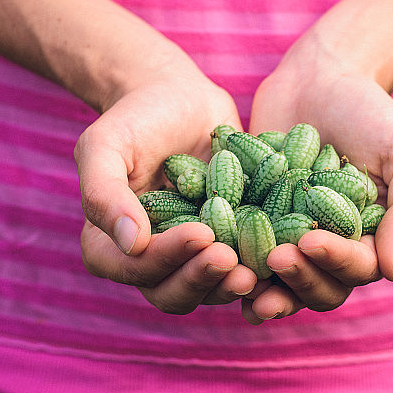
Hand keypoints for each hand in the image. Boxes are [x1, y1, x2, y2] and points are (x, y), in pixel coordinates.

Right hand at [74, 55, 256, 312]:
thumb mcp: (106, 145)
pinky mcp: (229, 244)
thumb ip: (105, 193)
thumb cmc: (135, 118)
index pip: (136, 268)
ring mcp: (193, 256)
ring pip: (211, 288)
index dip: (167, 259)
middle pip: (173, 293)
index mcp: (111, 246)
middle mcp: (152, 260)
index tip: (201, 234)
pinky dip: (263, 270)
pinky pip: (244, 267)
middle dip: (204, 280)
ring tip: (260, 268)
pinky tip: (286, 257)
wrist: (178, 99)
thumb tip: (130, 243)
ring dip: (233, 284)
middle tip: (234, 262)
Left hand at [243, 35, 392, 322]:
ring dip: (264, 290)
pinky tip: (213, 258)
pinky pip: (243, 251)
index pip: (359, 268)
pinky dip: (230, 261)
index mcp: (371, 241)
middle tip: (275, 258)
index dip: (336, 262)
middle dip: (298, 279)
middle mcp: (332, 247)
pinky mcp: (255, 222)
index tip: (310, 241)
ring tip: (241, 281)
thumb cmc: (373, 113)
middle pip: (319, 287)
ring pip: (280, 282)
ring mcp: (291, 238)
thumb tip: (392, 272)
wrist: (321, 78)